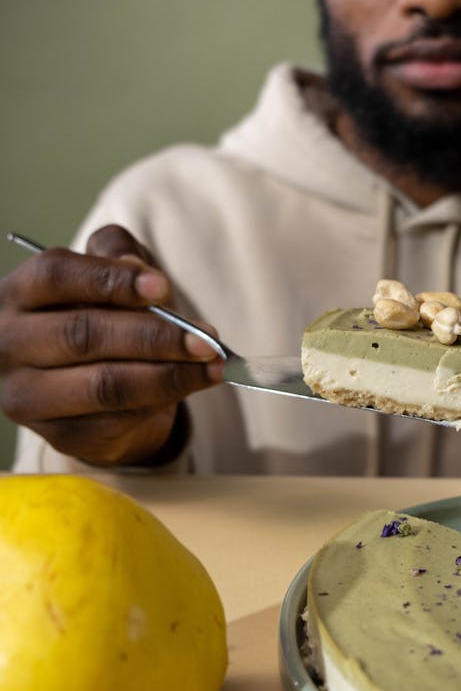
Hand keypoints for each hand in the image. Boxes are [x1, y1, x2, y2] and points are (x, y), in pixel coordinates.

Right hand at [0, 225, 223, 465]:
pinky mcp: (60, 435)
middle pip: (83, 334)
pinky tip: (196, 382)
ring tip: (212, 361)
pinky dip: (165, 399)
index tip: (162, 287)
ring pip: (104, 384)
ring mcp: (29, 397)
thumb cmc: (98, 312)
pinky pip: (118, 418)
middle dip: (153, 335)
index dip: (110, 280)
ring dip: (169, 373)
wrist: (89, 383)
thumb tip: (137, 269)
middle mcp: (10, 346)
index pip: (55, 276)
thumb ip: (118, 254)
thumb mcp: (109, 272)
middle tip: (205, 336)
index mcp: (18, 294)